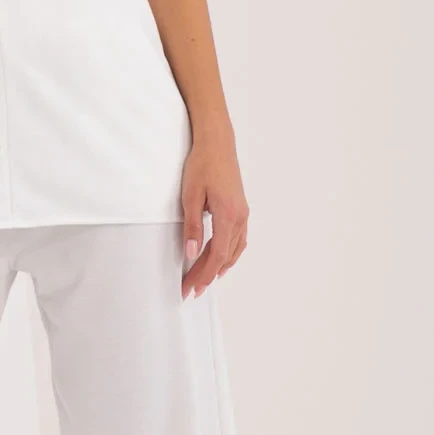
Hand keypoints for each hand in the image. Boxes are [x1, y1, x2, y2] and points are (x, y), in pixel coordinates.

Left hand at [179, 136, 247, 298]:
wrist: (218, 143)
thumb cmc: (202, 166)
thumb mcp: (190, 197)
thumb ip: (192, 227)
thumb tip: (192, 254)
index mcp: (228, 216)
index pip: (216, 255)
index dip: (203, 275)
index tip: (189, 288)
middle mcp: (240, 217)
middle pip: (225, 256)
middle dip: (207, 276)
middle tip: (191, 291)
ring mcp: (243, 213)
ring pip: (235, 249)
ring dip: (220, 267)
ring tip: (205, 281)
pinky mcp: (241, 209)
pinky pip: (239, 239)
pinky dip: (230, 254)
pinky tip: (222, 259)